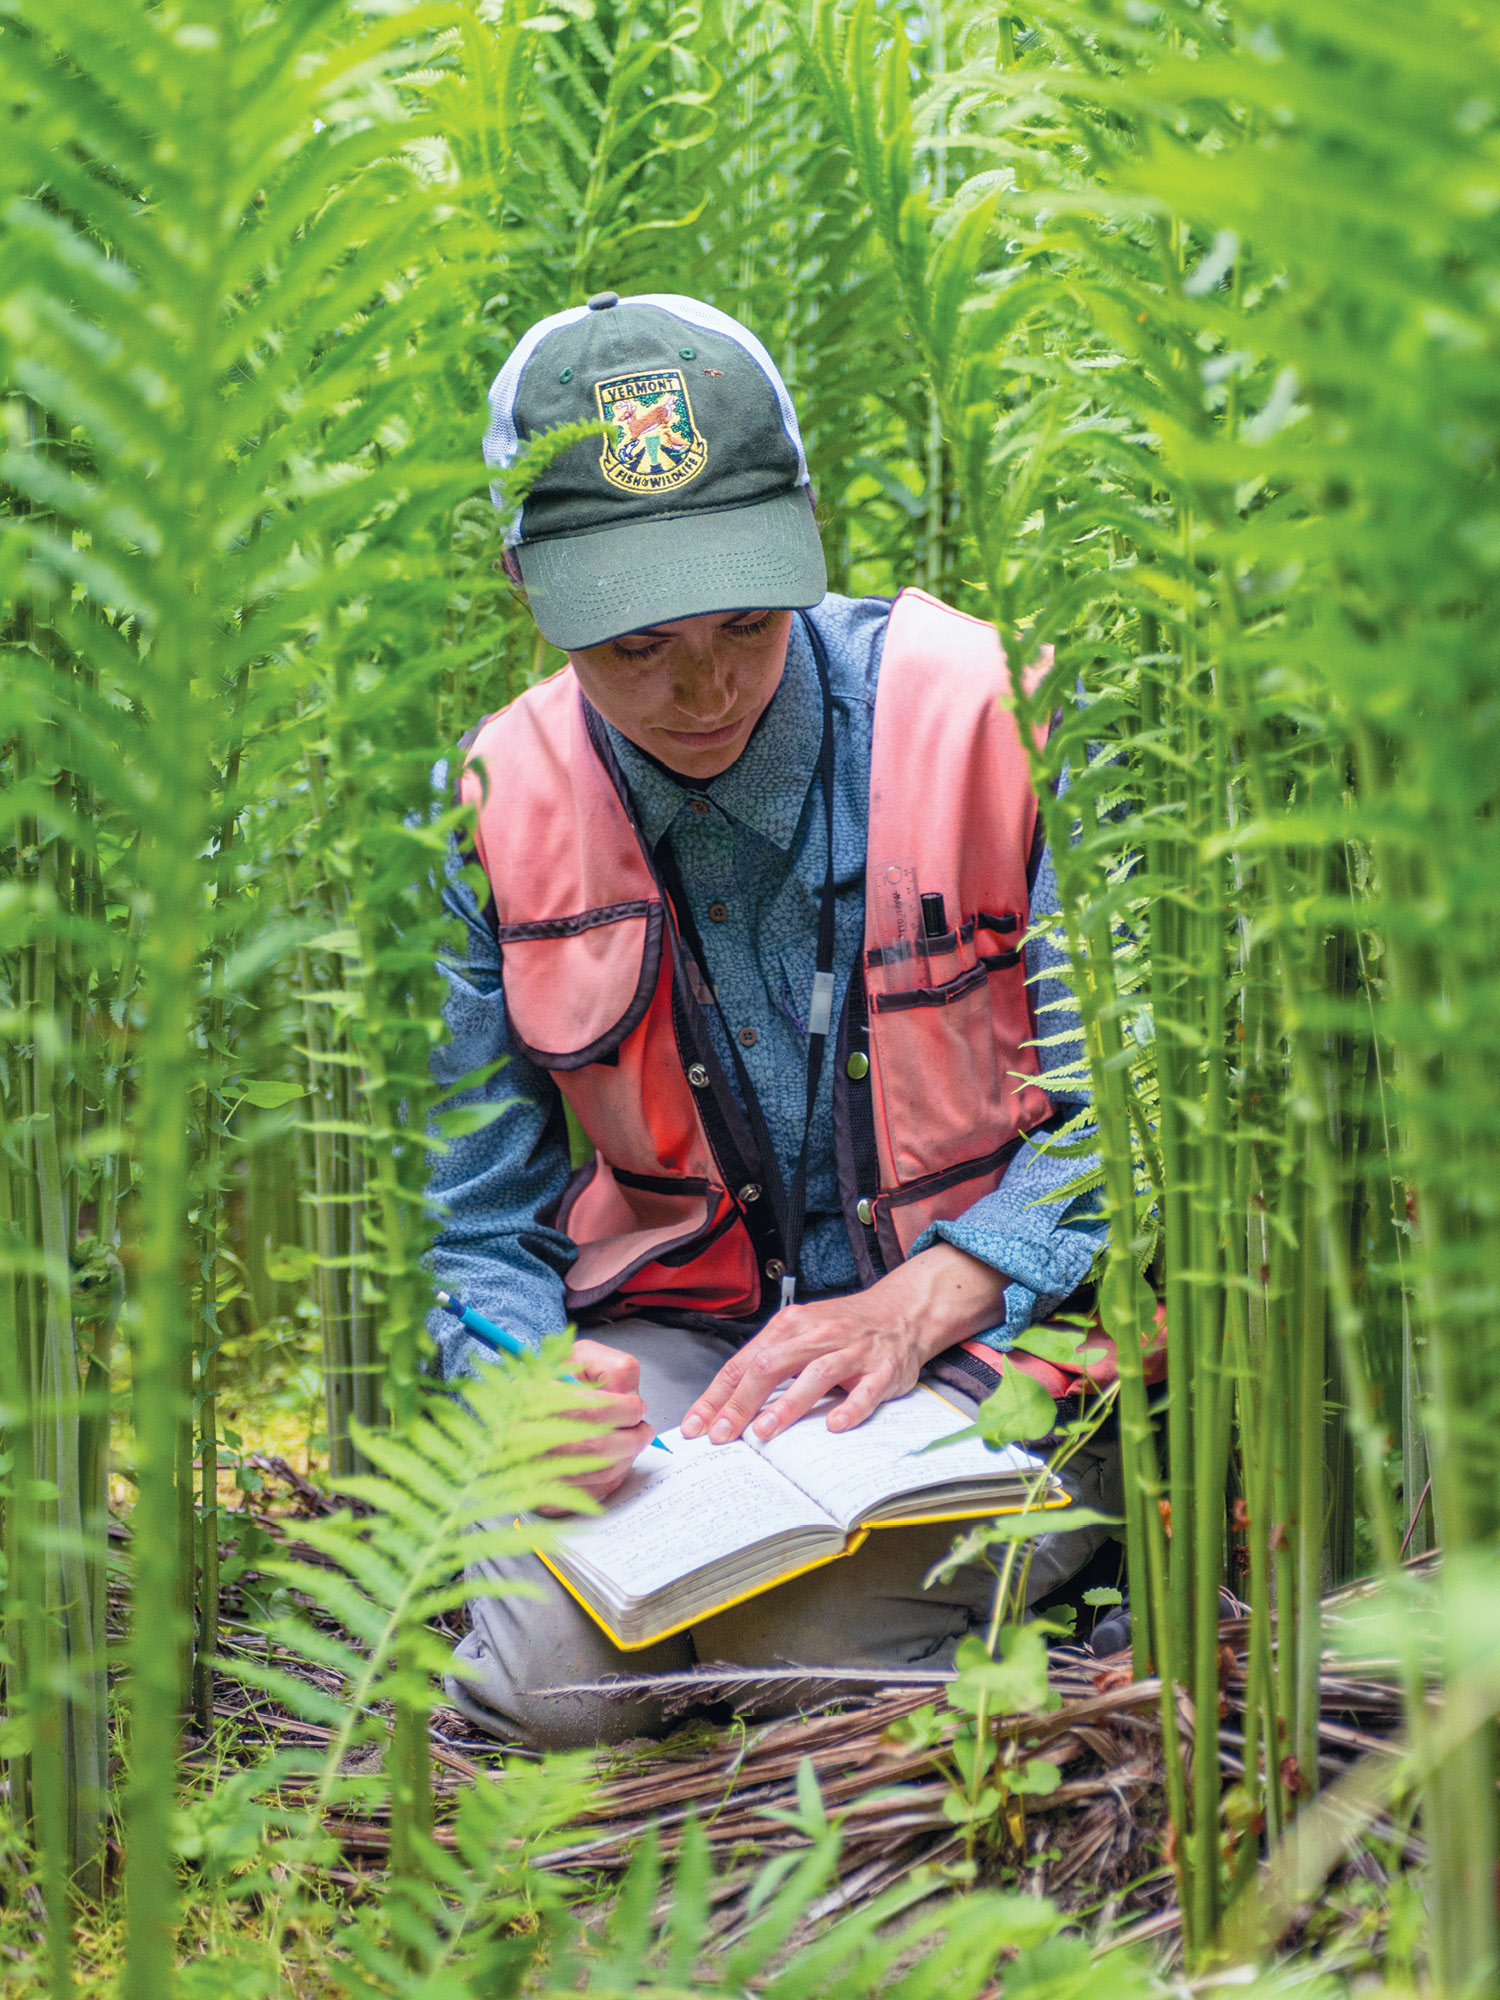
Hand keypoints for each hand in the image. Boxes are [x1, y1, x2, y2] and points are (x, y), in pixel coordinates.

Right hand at [538, 1339, 653, 1512]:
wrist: (515, 1414)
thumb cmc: (552, 1383)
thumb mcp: (579, 1357)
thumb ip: (610, 1369)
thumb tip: (630, 1396)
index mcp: (537, 1397)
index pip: (595, 1410)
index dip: (626, 1410)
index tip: (636, 1407)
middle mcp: (528, 1437)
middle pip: (598, 1447)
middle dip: (633, 1438)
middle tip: (643, 1429)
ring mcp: (534, 1470)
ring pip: (599, 1473)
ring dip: (627, 1458)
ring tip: (631, 1442)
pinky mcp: (544, 1497)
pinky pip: (592, 1493)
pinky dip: (613, 1477)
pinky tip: (614, 1459)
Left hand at [679, 1245, 1010, 1445]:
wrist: (901, 1312)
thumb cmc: (843, 1328)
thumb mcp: (800, 1334)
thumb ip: (768, 1362)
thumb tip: (726, 1404)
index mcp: (789, 1326)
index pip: (744, 1363)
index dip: (717, 1396)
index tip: (696, 1426)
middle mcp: (818, 1334)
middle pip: (772, 1366)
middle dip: (742, 1403)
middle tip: (722, 1434)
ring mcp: (853, 1351)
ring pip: (815, 1375)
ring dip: (787, 1405)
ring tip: (764, 1431)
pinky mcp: (883, 1369)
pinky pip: (866, 1391)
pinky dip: (850, 1408)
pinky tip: (834, 1425)